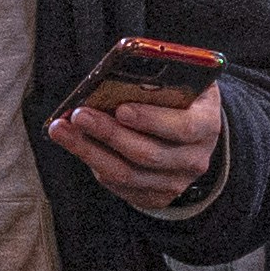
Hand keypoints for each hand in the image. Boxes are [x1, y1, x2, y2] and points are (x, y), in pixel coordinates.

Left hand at [49, 81, 225, 216]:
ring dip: (89, 150)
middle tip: (79, 114)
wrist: (195, 134)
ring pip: (126, 174)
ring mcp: (174, 183)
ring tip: (62, 129)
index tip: (121, 108)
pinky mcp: (154, 197)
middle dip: (109, 133)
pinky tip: (75, 143)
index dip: (151, 120)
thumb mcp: (185, 82)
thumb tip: (119, 73)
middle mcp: (194, 159)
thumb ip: (164, 78)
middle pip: (147, 154)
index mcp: (207, 125)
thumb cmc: (183, 98)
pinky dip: (94, 163)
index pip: (183, 128)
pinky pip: (119, 186)